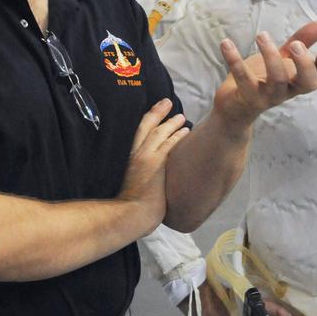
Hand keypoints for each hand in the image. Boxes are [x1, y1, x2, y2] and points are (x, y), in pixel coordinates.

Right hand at [118, 99, 188, 228]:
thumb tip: (151, 169)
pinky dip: (178, 136)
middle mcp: (136, 153)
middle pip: (147, 125)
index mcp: (129, 156)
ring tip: (182, 117)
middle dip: (158, 112)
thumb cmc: (132, 203)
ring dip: (172, 123)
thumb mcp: (133, 181)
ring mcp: (146, 157)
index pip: (139, 131)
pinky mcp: (155, 164)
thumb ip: (141, 171)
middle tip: (168, 102)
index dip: (149, 118)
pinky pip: (169, 144)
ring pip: (160, 132)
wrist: (131, 213)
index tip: (157, 109)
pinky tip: (186, 131)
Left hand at [212, 23, 316, 125]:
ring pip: (277, 80)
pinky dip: (234, 59)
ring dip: (271, 56)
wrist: (234, 108)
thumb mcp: (282, 59)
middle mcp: (286, 91)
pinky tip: (226, 43)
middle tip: (296, 45)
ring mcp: (267, 96)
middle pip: (306, 84)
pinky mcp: (247, 97)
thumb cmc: (262, 80)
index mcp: (296, 82)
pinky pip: (243, 79)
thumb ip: (301, 42)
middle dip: (304, 64)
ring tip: (261, 35)